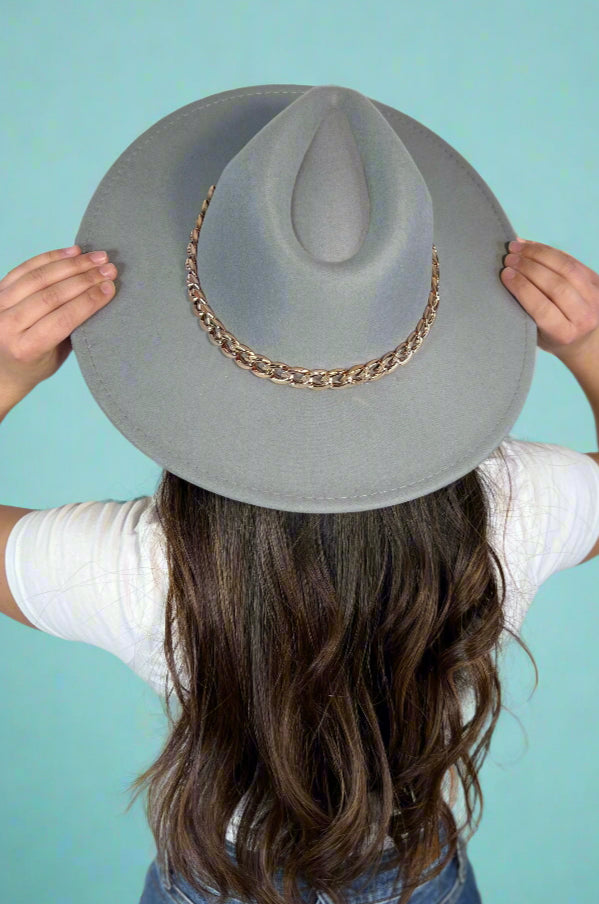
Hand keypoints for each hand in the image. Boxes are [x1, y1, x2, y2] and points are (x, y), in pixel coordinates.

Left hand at [0, 246, 116, 407]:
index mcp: (25, 348)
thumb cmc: (36, 365)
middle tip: (109, 269)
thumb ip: (72, 329)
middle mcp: (6, 325)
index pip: (62, 319)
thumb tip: (99, 295)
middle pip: (50, 295)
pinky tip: (74, 251)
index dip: (88, 301)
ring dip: (72, 264)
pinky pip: (26, 267)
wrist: (2, 367)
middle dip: (85, 279)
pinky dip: (51, 257)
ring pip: (39, 277)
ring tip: (97, 258)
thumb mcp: (56, 357)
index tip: (110, 287)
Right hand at [501, 239, 598, 362]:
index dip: (523, 288)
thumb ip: (525, 311)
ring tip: (517, 247)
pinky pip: (571, 260)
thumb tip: (508, 276)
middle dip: (529, 268)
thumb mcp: (536, 334)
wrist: (585, 338)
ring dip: (538, 254)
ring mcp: (595, 296)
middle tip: (508, 258)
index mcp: (565, 334)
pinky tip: (531, 246)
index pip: (542, 308)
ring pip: (566, 268)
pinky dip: (549, 251)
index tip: (505, 274)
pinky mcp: (597, 280)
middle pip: (556, 285)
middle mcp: (584, 316)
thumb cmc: (552, 338)